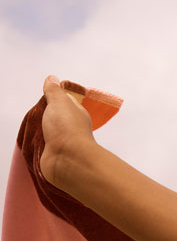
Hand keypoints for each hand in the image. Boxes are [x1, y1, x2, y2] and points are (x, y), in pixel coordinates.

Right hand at [39, 74, 94, 188]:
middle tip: (37, 114)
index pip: (64, 101)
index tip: (44, 97)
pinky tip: (36, 140)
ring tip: (35, 127)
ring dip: (41, 130)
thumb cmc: (67, 129)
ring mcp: (64, 143)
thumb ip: (54, 90)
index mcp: (77, 113)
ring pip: (48, 132)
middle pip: (54, 117)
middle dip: (43, 115)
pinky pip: (44, 146)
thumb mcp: (59, 101)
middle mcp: (72, 128)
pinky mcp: (55, 155)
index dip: (53, 98)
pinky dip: (39, 143)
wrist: (69, 161)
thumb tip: (53, 79)